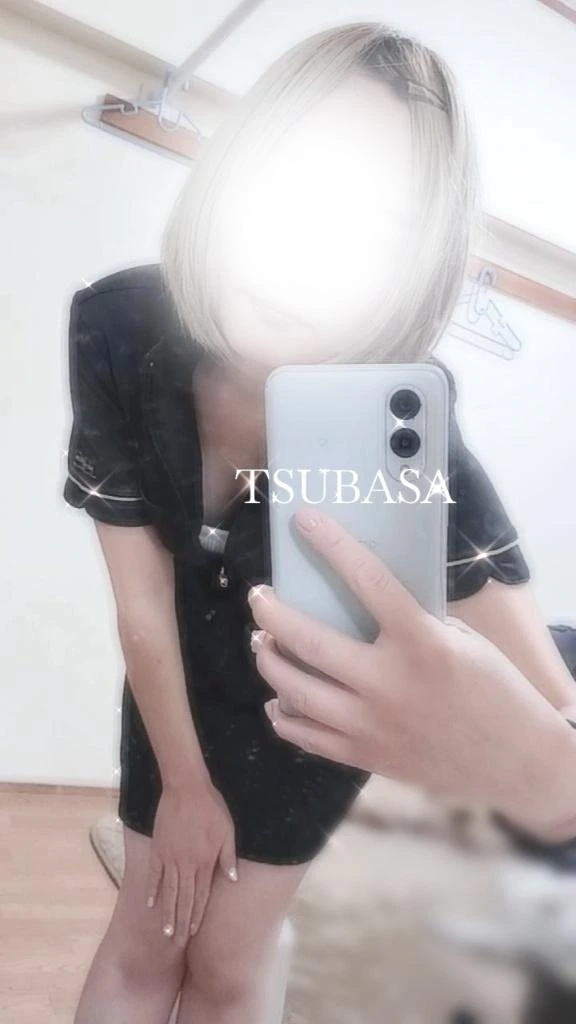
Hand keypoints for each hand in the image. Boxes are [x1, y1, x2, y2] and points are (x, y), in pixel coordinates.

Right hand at [145, 778, 237, 943]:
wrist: (186, 788)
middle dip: (181, 923)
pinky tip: (151, 905)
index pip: (200, 895)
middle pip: (183, 900)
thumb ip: (228, 856)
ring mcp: (169, 858)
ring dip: (167, 914)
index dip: (197, 915)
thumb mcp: (228, 831)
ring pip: (168, 892)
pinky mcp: (158, 849)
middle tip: (178, 943)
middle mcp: (186, 864)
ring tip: (165, 933)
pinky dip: (153, 891)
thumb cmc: (211, 807)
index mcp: (204, 861)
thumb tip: (233, 879)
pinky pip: (154, 875)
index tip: (193, 933)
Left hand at [249, 507, 575, 836]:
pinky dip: (284, 715)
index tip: (304, 521)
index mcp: (422, 643)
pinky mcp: (368, 757)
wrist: (520, 761)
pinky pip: (307, 737)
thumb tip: (360, 600)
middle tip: (258, 599)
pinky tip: (278, 699)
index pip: (367, 581)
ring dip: (270, 662)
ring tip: (263, 644)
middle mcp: (390, 683)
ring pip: (296, 692)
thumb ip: (412, 622)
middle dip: (271, 615)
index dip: (331, 545)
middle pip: (309, 642)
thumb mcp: (462, 640)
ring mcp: (374, 725)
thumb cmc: (495, 690)